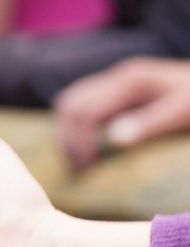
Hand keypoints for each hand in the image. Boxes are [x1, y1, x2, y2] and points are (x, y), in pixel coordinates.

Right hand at [53, 57, 189, 167]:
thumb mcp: (184, 112)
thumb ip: (151, 123)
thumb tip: (114, 138)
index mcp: (131, 81)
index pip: (84, 109)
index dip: (78, 141)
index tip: (86, 169)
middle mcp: (121, 77)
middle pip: (70, 104)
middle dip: (67, 137)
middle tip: (78, 168)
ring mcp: (121, 81)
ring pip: (73, 102)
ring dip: (69, 131)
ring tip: (80, 160)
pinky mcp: (124, 90)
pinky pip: (87, 104)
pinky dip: (80, 126)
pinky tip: (91, 146)